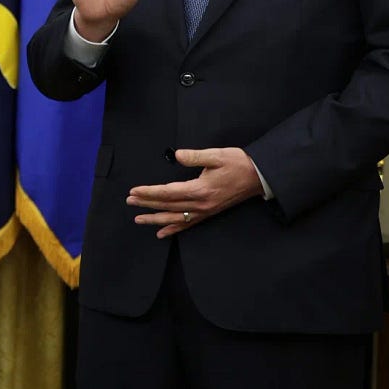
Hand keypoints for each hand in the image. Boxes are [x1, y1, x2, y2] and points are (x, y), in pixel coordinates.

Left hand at [127, 147, 264, 237]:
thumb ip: (195, 156)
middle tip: (129, 201)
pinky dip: (173, 229)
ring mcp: (205, 211)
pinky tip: (161, 233)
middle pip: (168, 206)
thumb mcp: (217, 155)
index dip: (149, 192)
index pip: (168, 192)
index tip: (134, 191)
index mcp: (200, 189)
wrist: (259, 177)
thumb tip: (177, 155)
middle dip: (147, 204)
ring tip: (138, 219)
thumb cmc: (239, 163)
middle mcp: (201, 204)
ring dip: (155, 219)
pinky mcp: (209, 213)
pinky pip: (188, 224)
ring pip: (175, 218)